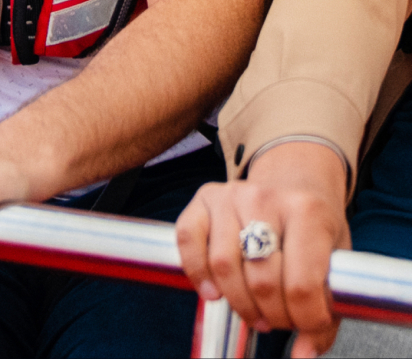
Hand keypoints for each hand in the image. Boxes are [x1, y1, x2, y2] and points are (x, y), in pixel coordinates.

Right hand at [176, 142, 349, 358]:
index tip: (309, 323)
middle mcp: (267, 197)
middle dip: (273, 316)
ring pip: (224, 266)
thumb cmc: (315, 229)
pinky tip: (213, 293)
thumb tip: (303, 356)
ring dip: (239, 304)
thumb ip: (326, 315)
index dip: (305, 319)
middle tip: (280, 319)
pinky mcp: (205, 197)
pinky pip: (188, 240)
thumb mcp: (335, 263)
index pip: (302, 285)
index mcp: (309, 211)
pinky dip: (196, 272)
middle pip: (262, 281)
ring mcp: (232, 194)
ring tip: (256, 311)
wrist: (295, 181)